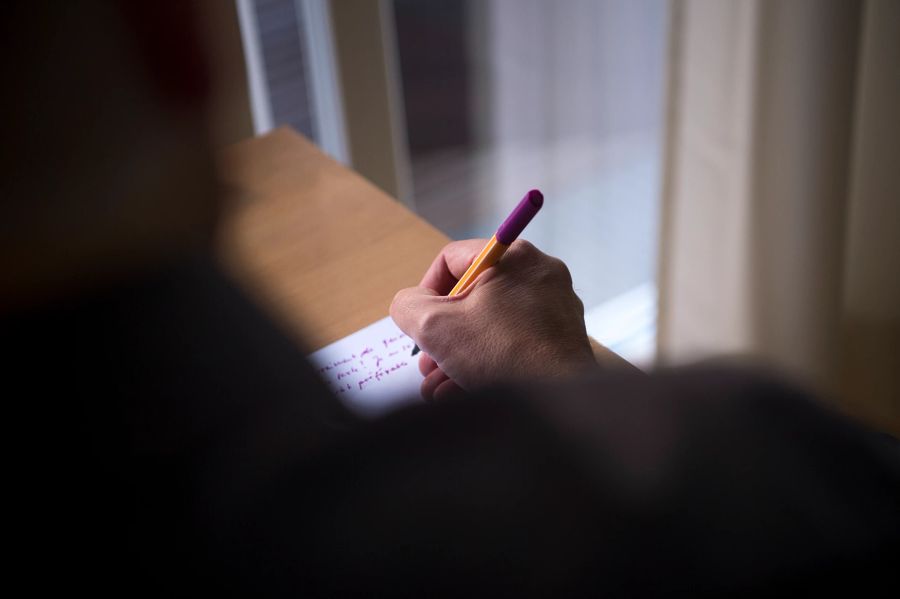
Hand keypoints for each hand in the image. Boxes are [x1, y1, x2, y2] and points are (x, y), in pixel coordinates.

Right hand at [390, 239, 595, 400]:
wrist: (560, 402)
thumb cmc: (503, 356)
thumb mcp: (436, 326)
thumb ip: (408, 306)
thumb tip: (410, 305)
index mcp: (514, 257)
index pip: (453, 258)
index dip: (426, 291)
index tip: (420, 323)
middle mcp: (540, 276)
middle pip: (472, 297)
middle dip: (442, 335)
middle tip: (428, 362)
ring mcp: (554, 310)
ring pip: (491, 327)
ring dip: (457, 357)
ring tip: (437, 388)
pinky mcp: (560, 341)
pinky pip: (513, 345)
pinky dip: (485, 365)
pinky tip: (460, 393)